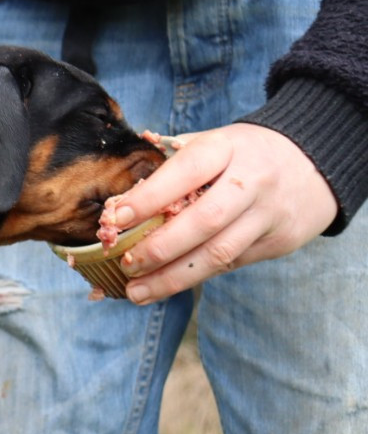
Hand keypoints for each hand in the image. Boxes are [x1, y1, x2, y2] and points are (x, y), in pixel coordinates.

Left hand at [108, 123, 338, 303]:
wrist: (316, 161)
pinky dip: (193, 277)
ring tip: (136, 292)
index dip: (150, 197)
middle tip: (125, 264)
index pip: (186, 172)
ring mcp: (269, 215)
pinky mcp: (278, 241)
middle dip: (159, 248)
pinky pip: (231, 263)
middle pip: (204, 221)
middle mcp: (252, 181)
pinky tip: (164, 286)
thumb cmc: (244, 153)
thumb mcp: (214, 142)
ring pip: (219, 253)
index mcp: (227, 148)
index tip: (117, 218)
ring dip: (172, 278)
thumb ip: (171, 163)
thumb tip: (119, 201)